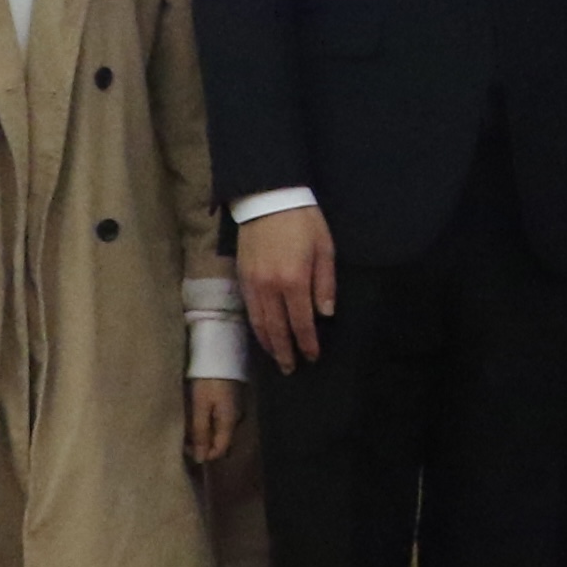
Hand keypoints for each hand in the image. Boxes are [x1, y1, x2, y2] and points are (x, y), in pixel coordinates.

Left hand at [186, 377, 242, 464]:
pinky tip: (194, 414)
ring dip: (202, 432)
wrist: (221, 352)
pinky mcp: (228, 399)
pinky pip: (217, 418)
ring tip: (185, 425)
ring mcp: (233, 408)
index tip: (185, 449)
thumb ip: (200, 432)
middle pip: (219, 441)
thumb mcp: (200, 406)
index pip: (220, 450)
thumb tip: (200, 459)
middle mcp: (235, 418)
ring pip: (217, 430)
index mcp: (229, 422)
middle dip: (201, 444)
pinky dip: (205, 421)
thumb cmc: (208, 380)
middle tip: (182, 438)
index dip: (203, 454)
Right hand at [241, 205, 336, 369]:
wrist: (268, 198)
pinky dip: (256, 327)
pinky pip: (249, 310)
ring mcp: (252, 284)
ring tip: (277, 358)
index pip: (301, 322)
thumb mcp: (324, 248)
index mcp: (294, 280)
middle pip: (277, 329)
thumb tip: (324, 314)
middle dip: (285, 352)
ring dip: (269, 343)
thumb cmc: (303, 221)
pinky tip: (263, 334)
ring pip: (259, 323)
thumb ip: (325, 283)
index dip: (307, 343)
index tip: (313, 357)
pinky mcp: (242, 277)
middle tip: (291, 369)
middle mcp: (270, 287)